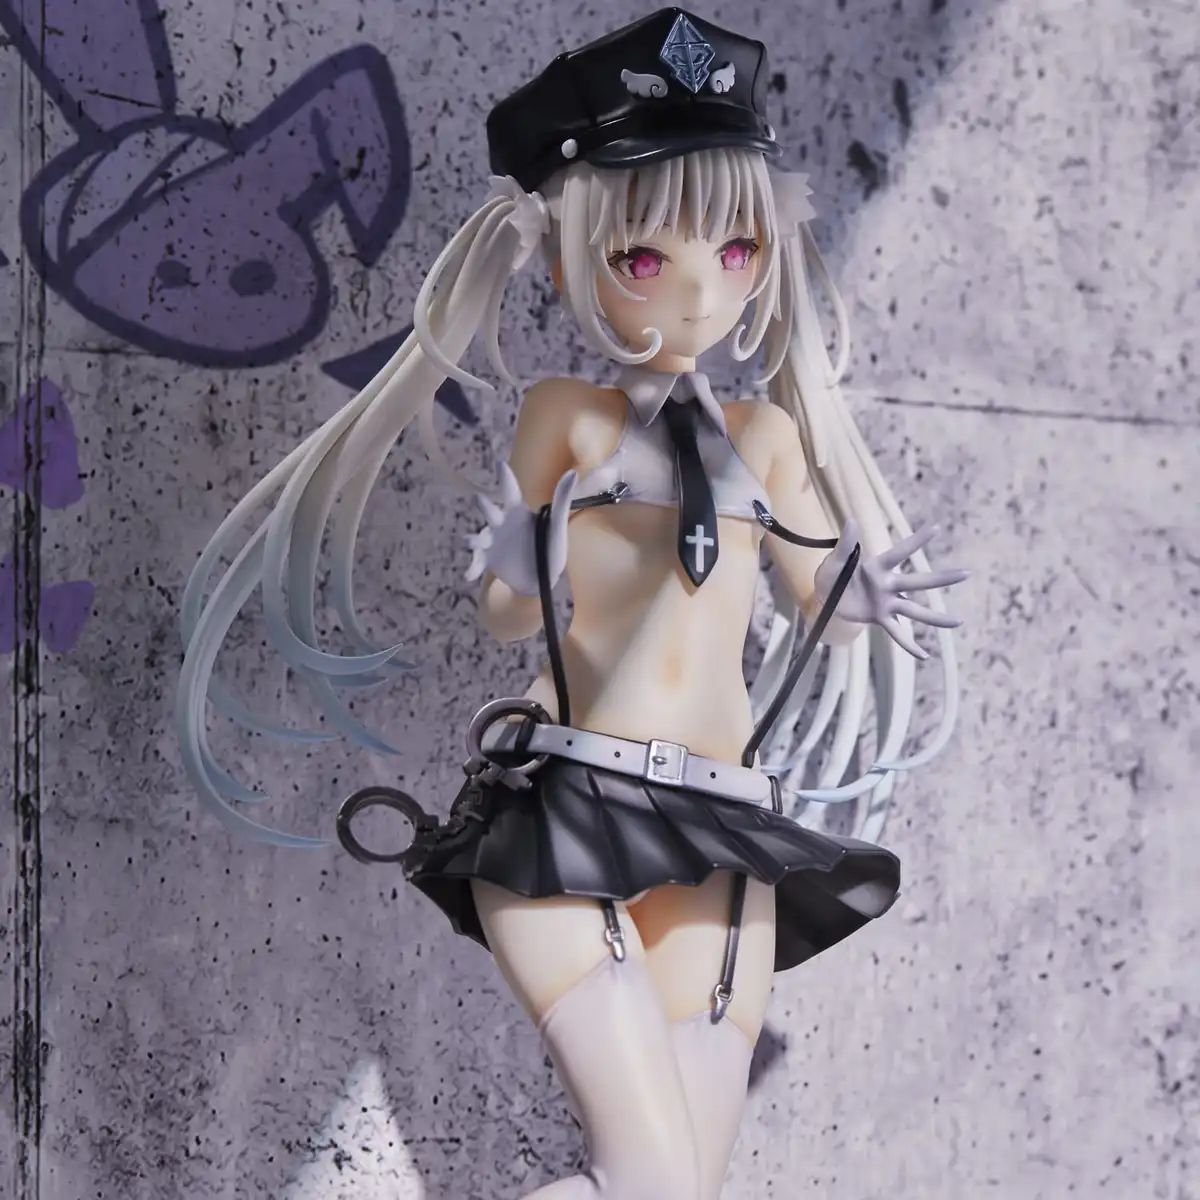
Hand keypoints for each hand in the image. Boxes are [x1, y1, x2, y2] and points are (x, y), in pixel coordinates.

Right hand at [463, 463, 577, 596]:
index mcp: (517, 513)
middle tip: (479, 499)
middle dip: (484, 506)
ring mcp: (492, 541)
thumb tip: (571, 473)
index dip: (505, 478)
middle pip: (489, 511)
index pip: (510, 491)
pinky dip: (471, 567)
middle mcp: (501, 524)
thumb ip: (562, 499)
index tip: (500, 462)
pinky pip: (476, 561)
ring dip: (472, 539)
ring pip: (478, 537)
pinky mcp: (488, 559)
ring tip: (470, 541)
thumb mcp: (556, 525)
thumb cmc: (551, 549)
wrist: (542, 580)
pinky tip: (469, 576)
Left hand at [813, 519, 967, 659]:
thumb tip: (851, 520)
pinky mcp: (880, 618)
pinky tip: (924, 655)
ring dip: (935, 618)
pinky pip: (897, 633)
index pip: (900, 552)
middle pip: (918, 582)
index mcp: (879, 566)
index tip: (936, 528)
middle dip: (941, 578)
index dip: (916, 541)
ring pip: (915, 611)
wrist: (825, 595)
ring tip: (958, 622)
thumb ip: (845, 543)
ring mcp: (887, 602)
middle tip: (966, 573)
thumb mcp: (836, 558)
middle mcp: (888, 584)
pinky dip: (909, 645)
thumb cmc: (832, 572)